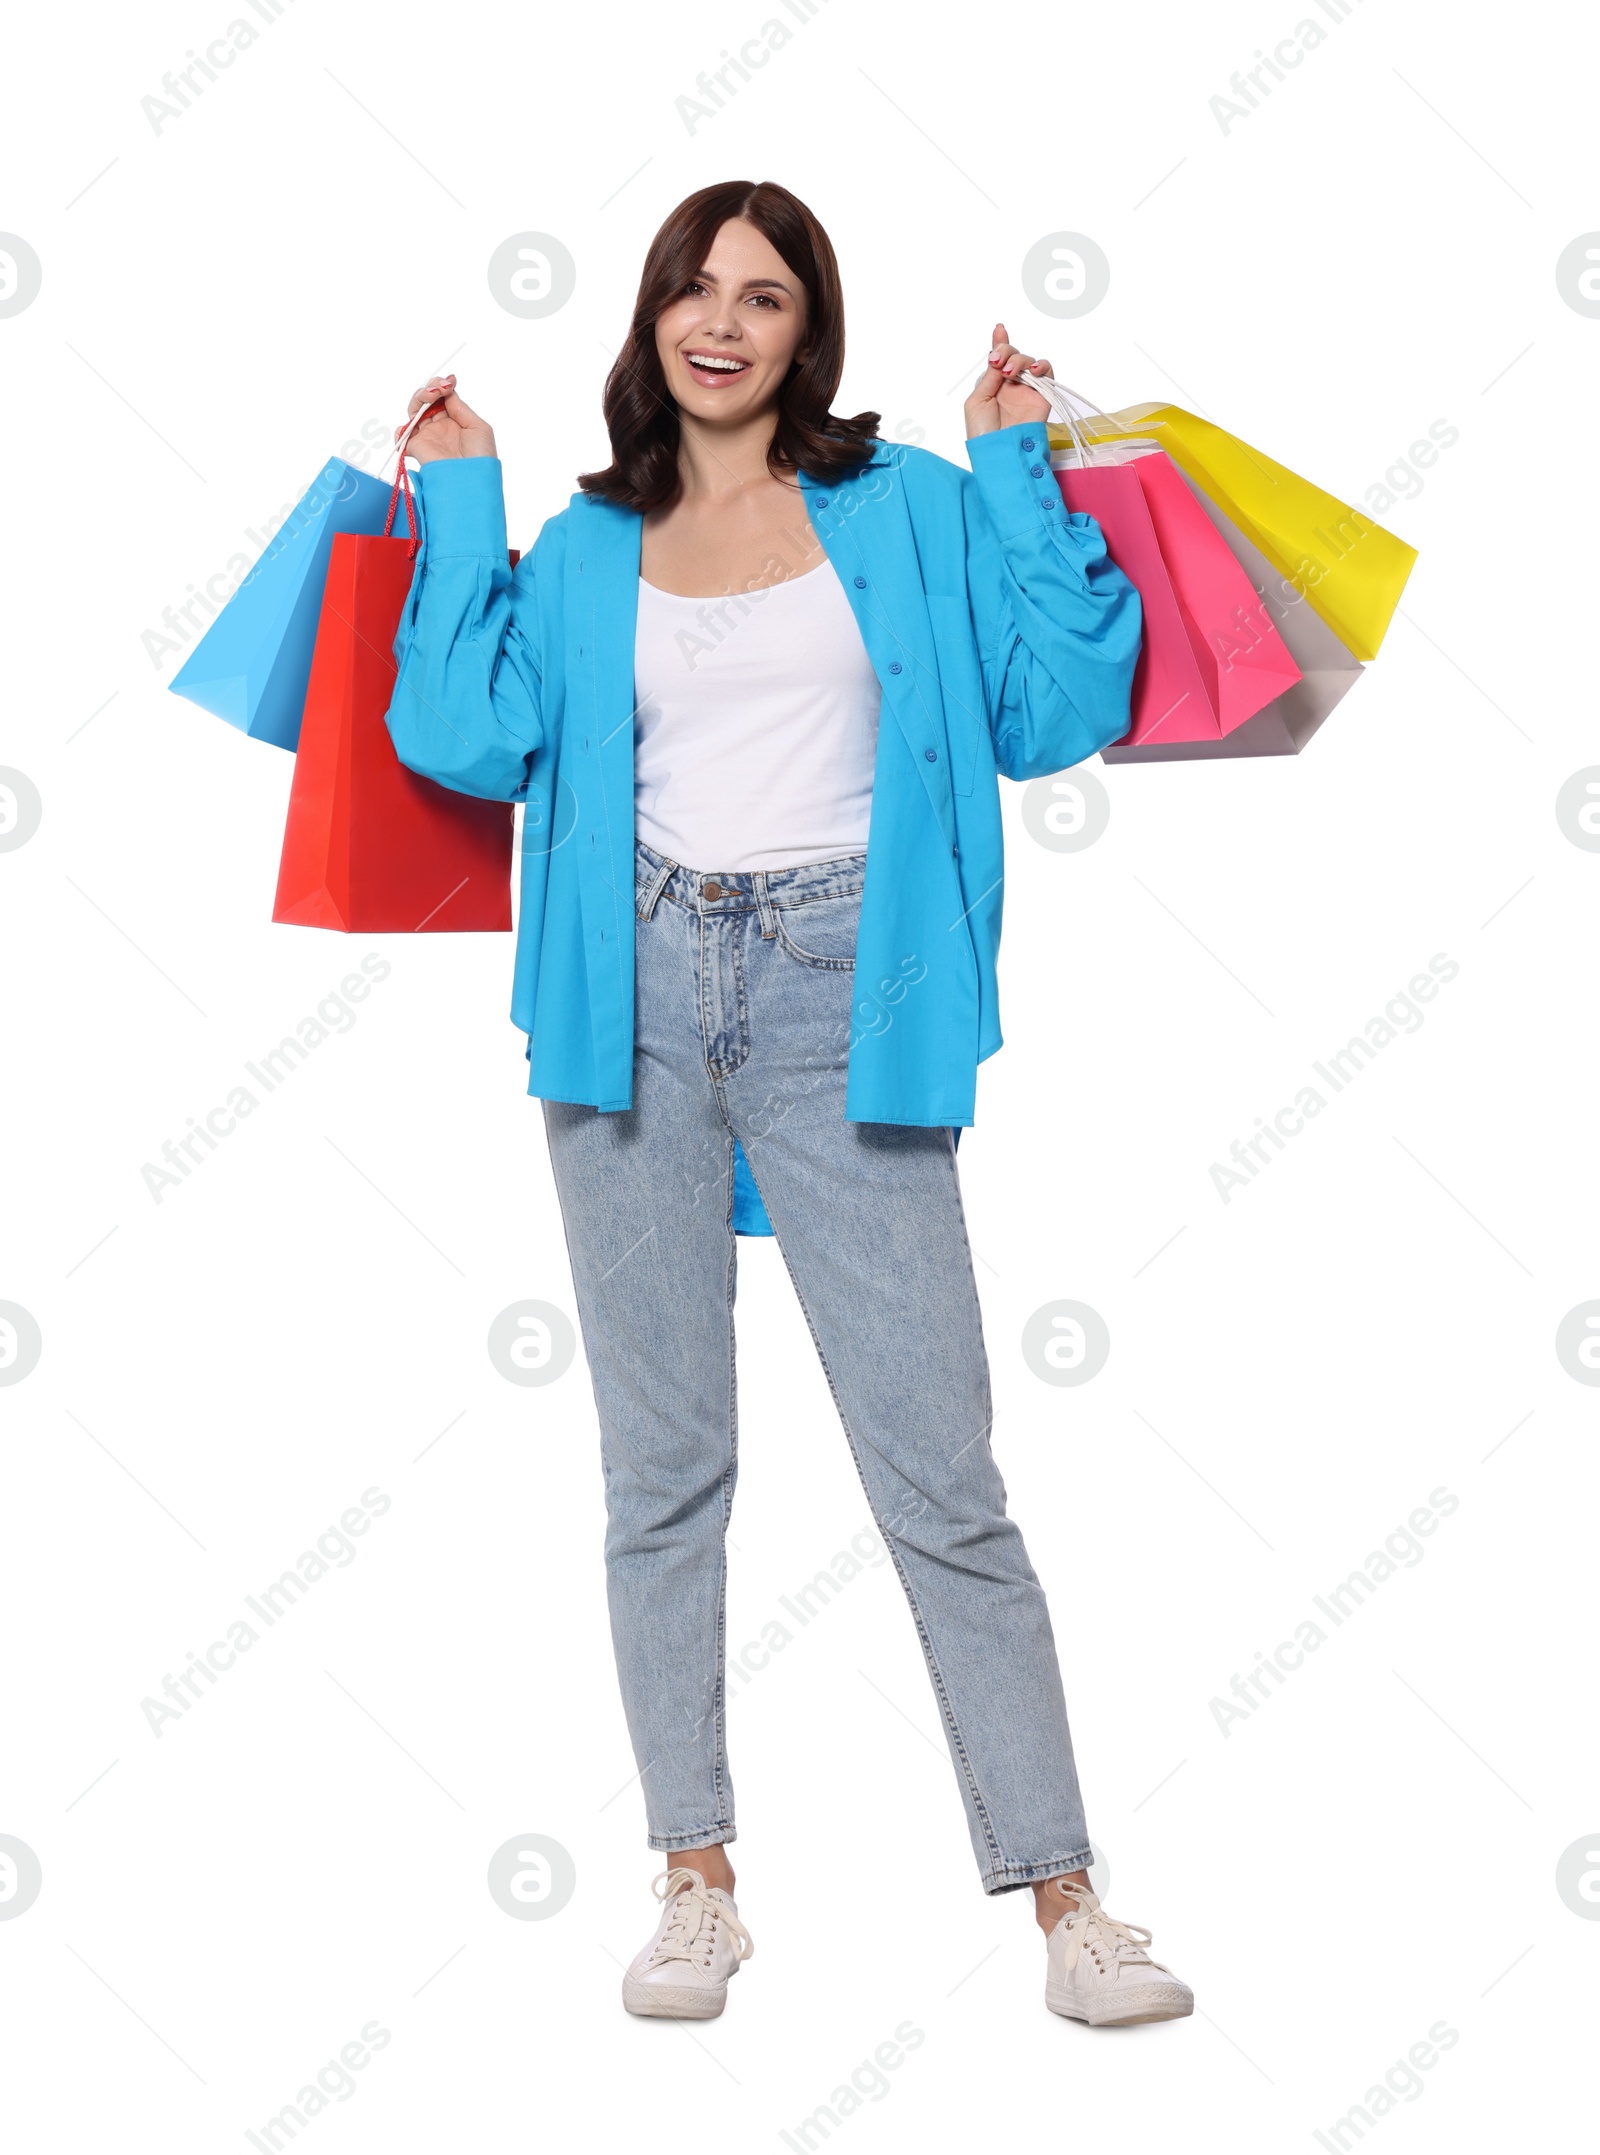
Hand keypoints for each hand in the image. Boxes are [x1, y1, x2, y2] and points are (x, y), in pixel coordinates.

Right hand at [395, 375, 496, 463]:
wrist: (471, 480)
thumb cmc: (480, 457)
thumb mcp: (478, 427)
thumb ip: (461, 408)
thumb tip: (448, 393)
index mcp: (456, 421)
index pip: (443, 397)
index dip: (443, 385)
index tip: (451, 381)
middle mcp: (440, 426)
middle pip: (427, 399)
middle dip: (431, 387)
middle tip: (441, 388)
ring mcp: (427, 435)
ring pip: (414, 409)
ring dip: (420, 396)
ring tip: (432, 395)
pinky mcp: (417, 446)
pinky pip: (402, 434)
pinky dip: (402, 427)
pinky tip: (416, 420)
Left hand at [964, 324, 1052, 438]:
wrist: (1000, 451)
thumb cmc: (983, 433)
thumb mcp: (977, 401)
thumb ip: (989, 377)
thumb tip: (998, 356)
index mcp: (993, 386)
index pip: (998, 360)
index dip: (1000, 343)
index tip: (999, 328)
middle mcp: (1011, 386)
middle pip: (1014, 356)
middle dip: (1005, 352)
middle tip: (997, 364)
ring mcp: (1027, 391)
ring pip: (1030, 362)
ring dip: (1019, 360)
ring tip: (1009, 372)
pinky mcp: (1042, 397)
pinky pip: (1047, 374)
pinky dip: (1042, 366)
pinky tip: (1033, 370)